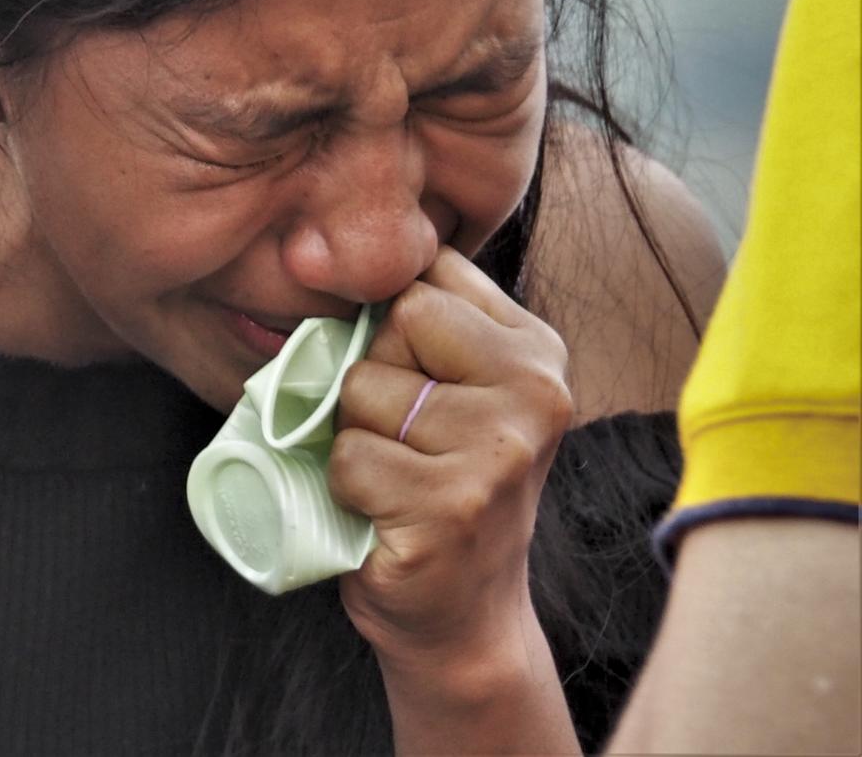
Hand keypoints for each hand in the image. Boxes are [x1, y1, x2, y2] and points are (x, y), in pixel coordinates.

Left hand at [328, 247, 573, 672]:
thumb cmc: (437, 486)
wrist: (463, 614)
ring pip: (362, 390)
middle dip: (374, 378)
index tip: (414, 381)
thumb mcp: (453, 390)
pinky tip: (387, 514)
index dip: (393, 323)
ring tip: (397, 479)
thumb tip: (337, 259)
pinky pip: (350, 456)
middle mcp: (535, 390)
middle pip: (394, 321)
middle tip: (406, 441)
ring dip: (357, 437)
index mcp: (535, 349)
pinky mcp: (454, 504)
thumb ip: (423, 325)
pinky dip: (347, 487)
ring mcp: (499, 450)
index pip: (427, 272)